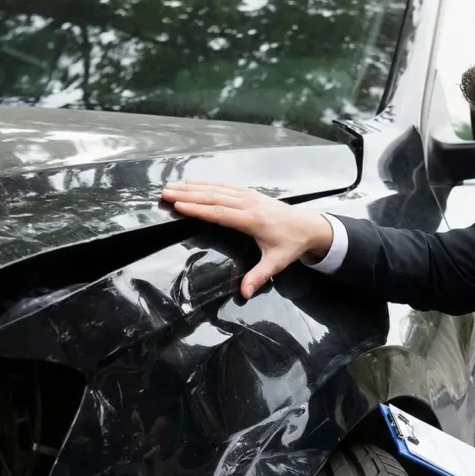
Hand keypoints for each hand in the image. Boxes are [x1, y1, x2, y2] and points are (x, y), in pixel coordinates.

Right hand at [161, 180, 333, 298]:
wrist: (309, 225)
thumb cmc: (292, 244)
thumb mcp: (277, 263)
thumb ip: (259, 276)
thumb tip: (244, 292)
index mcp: (252, 219)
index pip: (219, 212)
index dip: (198, 209)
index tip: (178, 205)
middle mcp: (248, 203)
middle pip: (213, 197)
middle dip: (188, 194)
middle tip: (165, 192)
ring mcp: (248, 196)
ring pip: (216, 188)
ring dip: (193, 186)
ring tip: (171, 186)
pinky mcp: (249, 193)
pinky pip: (224, 186)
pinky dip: (206, 183)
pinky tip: (192, 182)